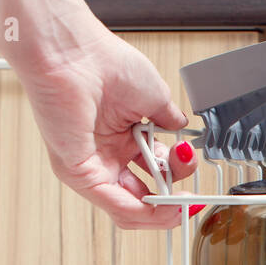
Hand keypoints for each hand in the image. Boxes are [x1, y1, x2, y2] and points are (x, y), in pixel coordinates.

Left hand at [0, 0, 198, 228]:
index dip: (176, 177)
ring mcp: (92, 164)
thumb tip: (182, 131)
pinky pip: (114, 203)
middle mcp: (106, 153)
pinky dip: (142, 211)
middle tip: (188, 196)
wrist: (73, 52)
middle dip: (171, 198)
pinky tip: (163, 208)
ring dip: (160, 212)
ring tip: (180, 206)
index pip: (153, 172)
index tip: (191, 173)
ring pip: (129, 207)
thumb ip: (170, 120)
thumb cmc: (102, 62)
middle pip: (143, 194)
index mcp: (121, 136)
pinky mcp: (78, 172)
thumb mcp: (154, 95)